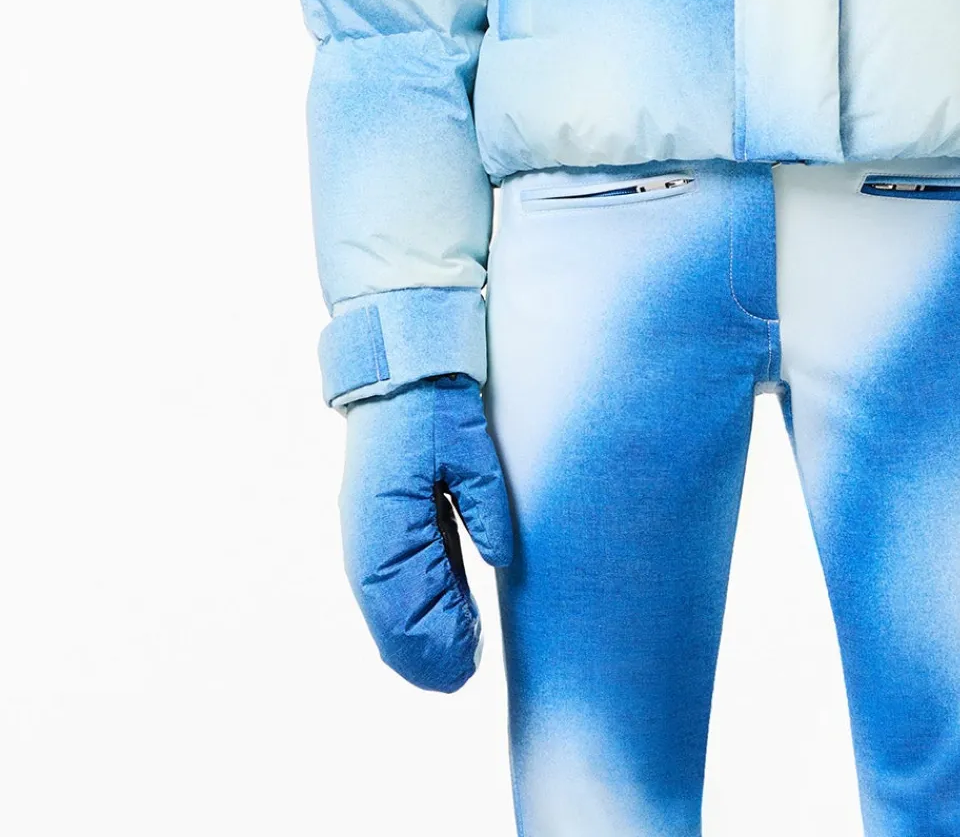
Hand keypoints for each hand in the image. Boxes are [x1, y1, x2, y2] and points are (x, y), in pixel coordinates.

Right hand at [340, 374, 515, 691]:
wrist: (399, 376)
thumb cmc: (433, 410)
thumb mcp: (469, 448)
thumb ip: (485, 505)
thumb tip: (499, 559)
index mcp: (384, 524)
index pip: (404, 608)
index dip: (436, 642)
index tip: (468, 664)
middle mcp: (367, 541)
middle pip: (389, 622)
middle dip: (426, 655)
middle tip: (467, 674)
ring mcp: (369, 539)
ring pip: (387, 611)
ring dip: (420, 640)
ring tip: (462, 660)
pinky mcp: (381, 532)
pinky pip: (393, 589)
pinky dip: (416, 614)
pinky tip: (448, 625)